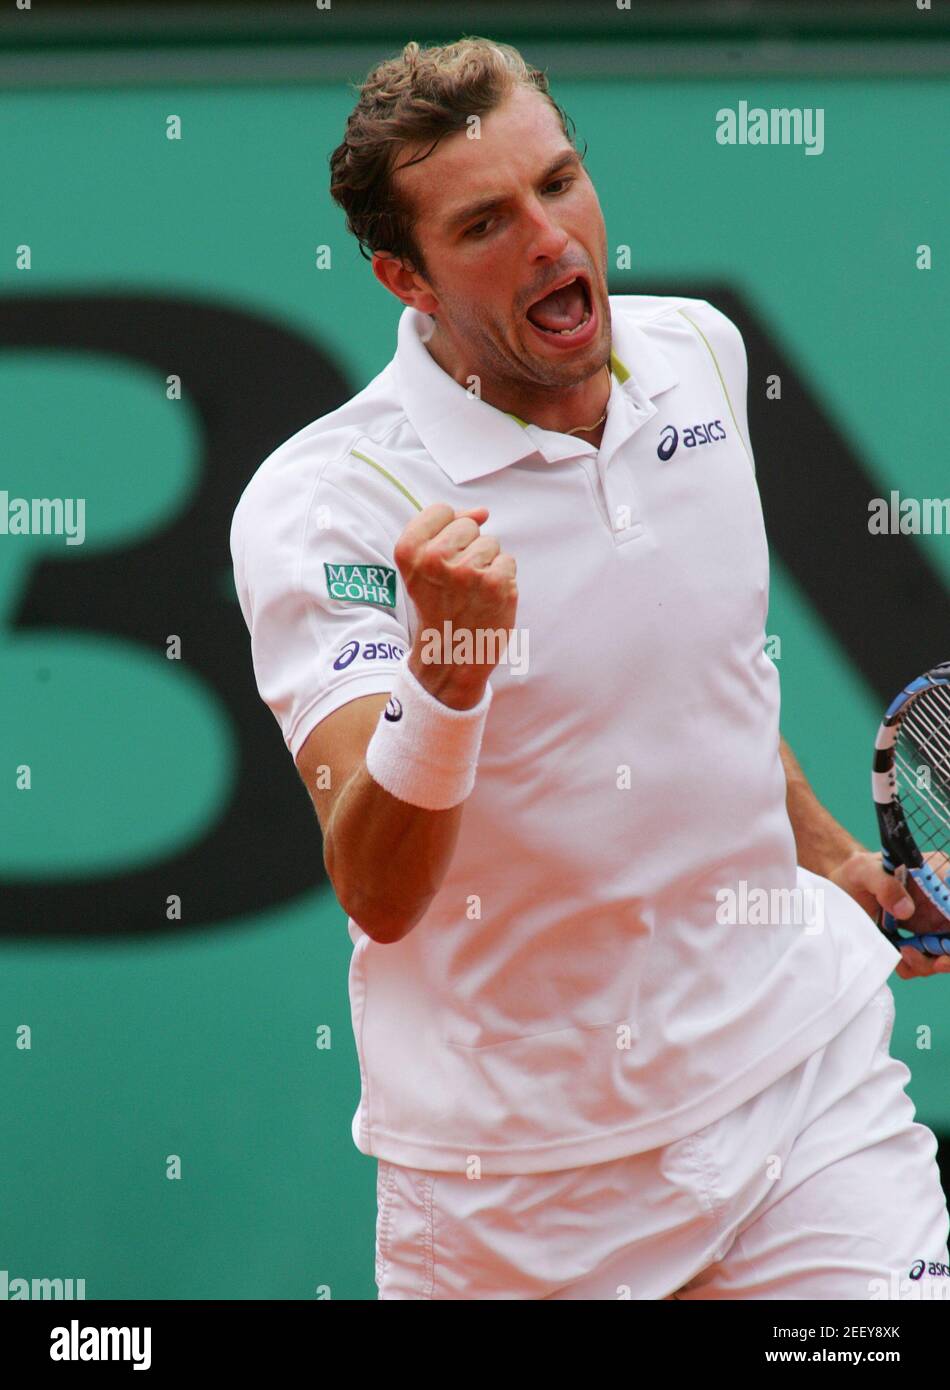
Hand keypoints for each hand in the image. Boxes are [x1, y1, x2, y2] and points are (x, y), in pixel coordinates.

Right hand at [394, 503, 517, 708]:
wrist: (450, 655)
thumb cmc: (438, 606)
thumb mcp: (422, 566)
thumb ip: (446, 528)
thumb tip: (483, 512)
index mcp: (409, 551)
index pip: (440, 510)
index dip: (446, 532)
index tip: (440, 560)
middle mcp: (434, 558)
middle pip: (468, 525)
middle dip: (467, 548)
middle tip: (456, 581)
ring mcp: (467, 570)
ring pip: (490, 543)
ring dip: (486, 564)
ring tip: (471, 591)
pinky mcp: (495, 582)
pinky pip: (507, 561)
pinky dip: (501, 579)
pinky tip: (486, 598)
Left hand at [828, 849, 949, 979]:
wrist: (840, 891)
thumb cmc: (855, 873)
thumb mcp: (863, 870)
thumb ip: (884, 884)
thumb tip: (907, 909)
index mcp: (937, 874)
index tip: (947, 942)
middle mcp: (941, 900)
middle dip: (949, 953)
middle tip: (936, 962)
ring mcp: (933, 923)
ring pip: (944, 952)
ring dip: (929, 961)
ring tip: (904, 952)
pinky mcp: (919, 941)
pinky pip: (925, 961)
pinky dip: (913, 964)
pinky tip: (896, 954)